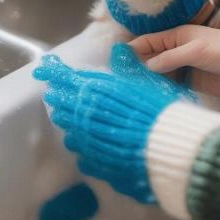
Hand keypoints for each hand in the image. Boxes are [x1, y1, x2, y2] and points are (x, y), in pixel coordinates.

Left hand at [33, 43, 194, 203]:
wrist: (174, 151)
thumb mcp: (149, 84)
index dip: (57, 75)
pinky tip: (83, 153)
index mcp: (102, 95)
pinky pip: (88, 159)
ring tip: (63, 121)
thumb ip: (129, 68)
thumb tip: (118, 50)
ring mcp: (96, 147)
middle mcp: (93, 120)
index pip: (73, 81)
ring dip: (69, 125)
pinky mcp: (105, 168)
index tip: (44, 69)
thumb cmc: (164, 113)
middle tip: (51, 97)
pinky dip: (85, 152)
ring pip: (75, 134)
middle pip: (70, 108)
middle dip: (60, 100)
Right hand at [129, 26, 219, 99]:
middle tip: (121, 77)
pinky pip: (169, 84)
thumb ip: (170, 58)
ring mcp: (183, 67)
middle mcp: (177, 51)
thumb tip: (147, 66)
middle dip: (137, 65)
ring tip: (131, 87)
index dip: (133, 48)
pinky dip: (160, 87)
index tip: (118, 58)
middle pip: (151, 57)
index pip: (149, 41)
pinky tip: (149, 93)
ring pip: (158, 72)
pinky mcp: (189, 83)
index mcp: (177, 36)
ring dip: (148, 78)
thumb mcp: (195, 51)